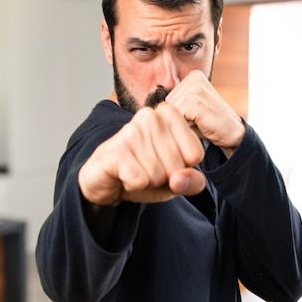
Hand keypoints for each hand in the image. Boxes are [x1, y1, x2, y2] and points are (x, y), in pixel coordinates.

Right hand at [79, 103, 205, 205]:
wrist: (106, 180)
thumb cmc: (143, 172)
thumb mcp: (176, 179)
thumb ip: (192, 181)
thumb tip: (180, 178)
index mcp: (170, 115)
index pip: (195, 154)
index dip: (183, 169)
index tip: (165, 163)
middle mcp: (151, 116)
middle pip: (177, 166)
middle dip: (164, 177)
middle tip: (147, 168)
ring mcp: (131, 131)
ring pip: (158, 174)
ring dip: (148, 181)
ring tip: (135, 170)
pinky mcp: (115, 150)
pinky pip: (140, 180)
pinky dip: (134, 186)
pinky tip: (124, 175)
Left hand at [165, 70, 244, 157]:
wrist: (232, 133)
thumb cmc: (207, 124)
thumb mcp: (188, 110)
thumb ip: (172, 106)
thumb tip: (148, 110)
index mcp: (192, 76)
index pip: (167, 99)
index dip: (177, 114)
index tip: (194, 115)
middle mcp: (193, 78)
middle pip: (167, 104)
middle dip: (178, 117)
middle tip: (197, 120)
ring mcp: (195, 87)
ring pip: (171, 111)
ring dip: (182, 122)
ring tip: (199, 121)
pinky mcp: (194, 100)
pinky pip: (177, 117)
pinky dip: (186, 126)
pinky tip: (201, 123)